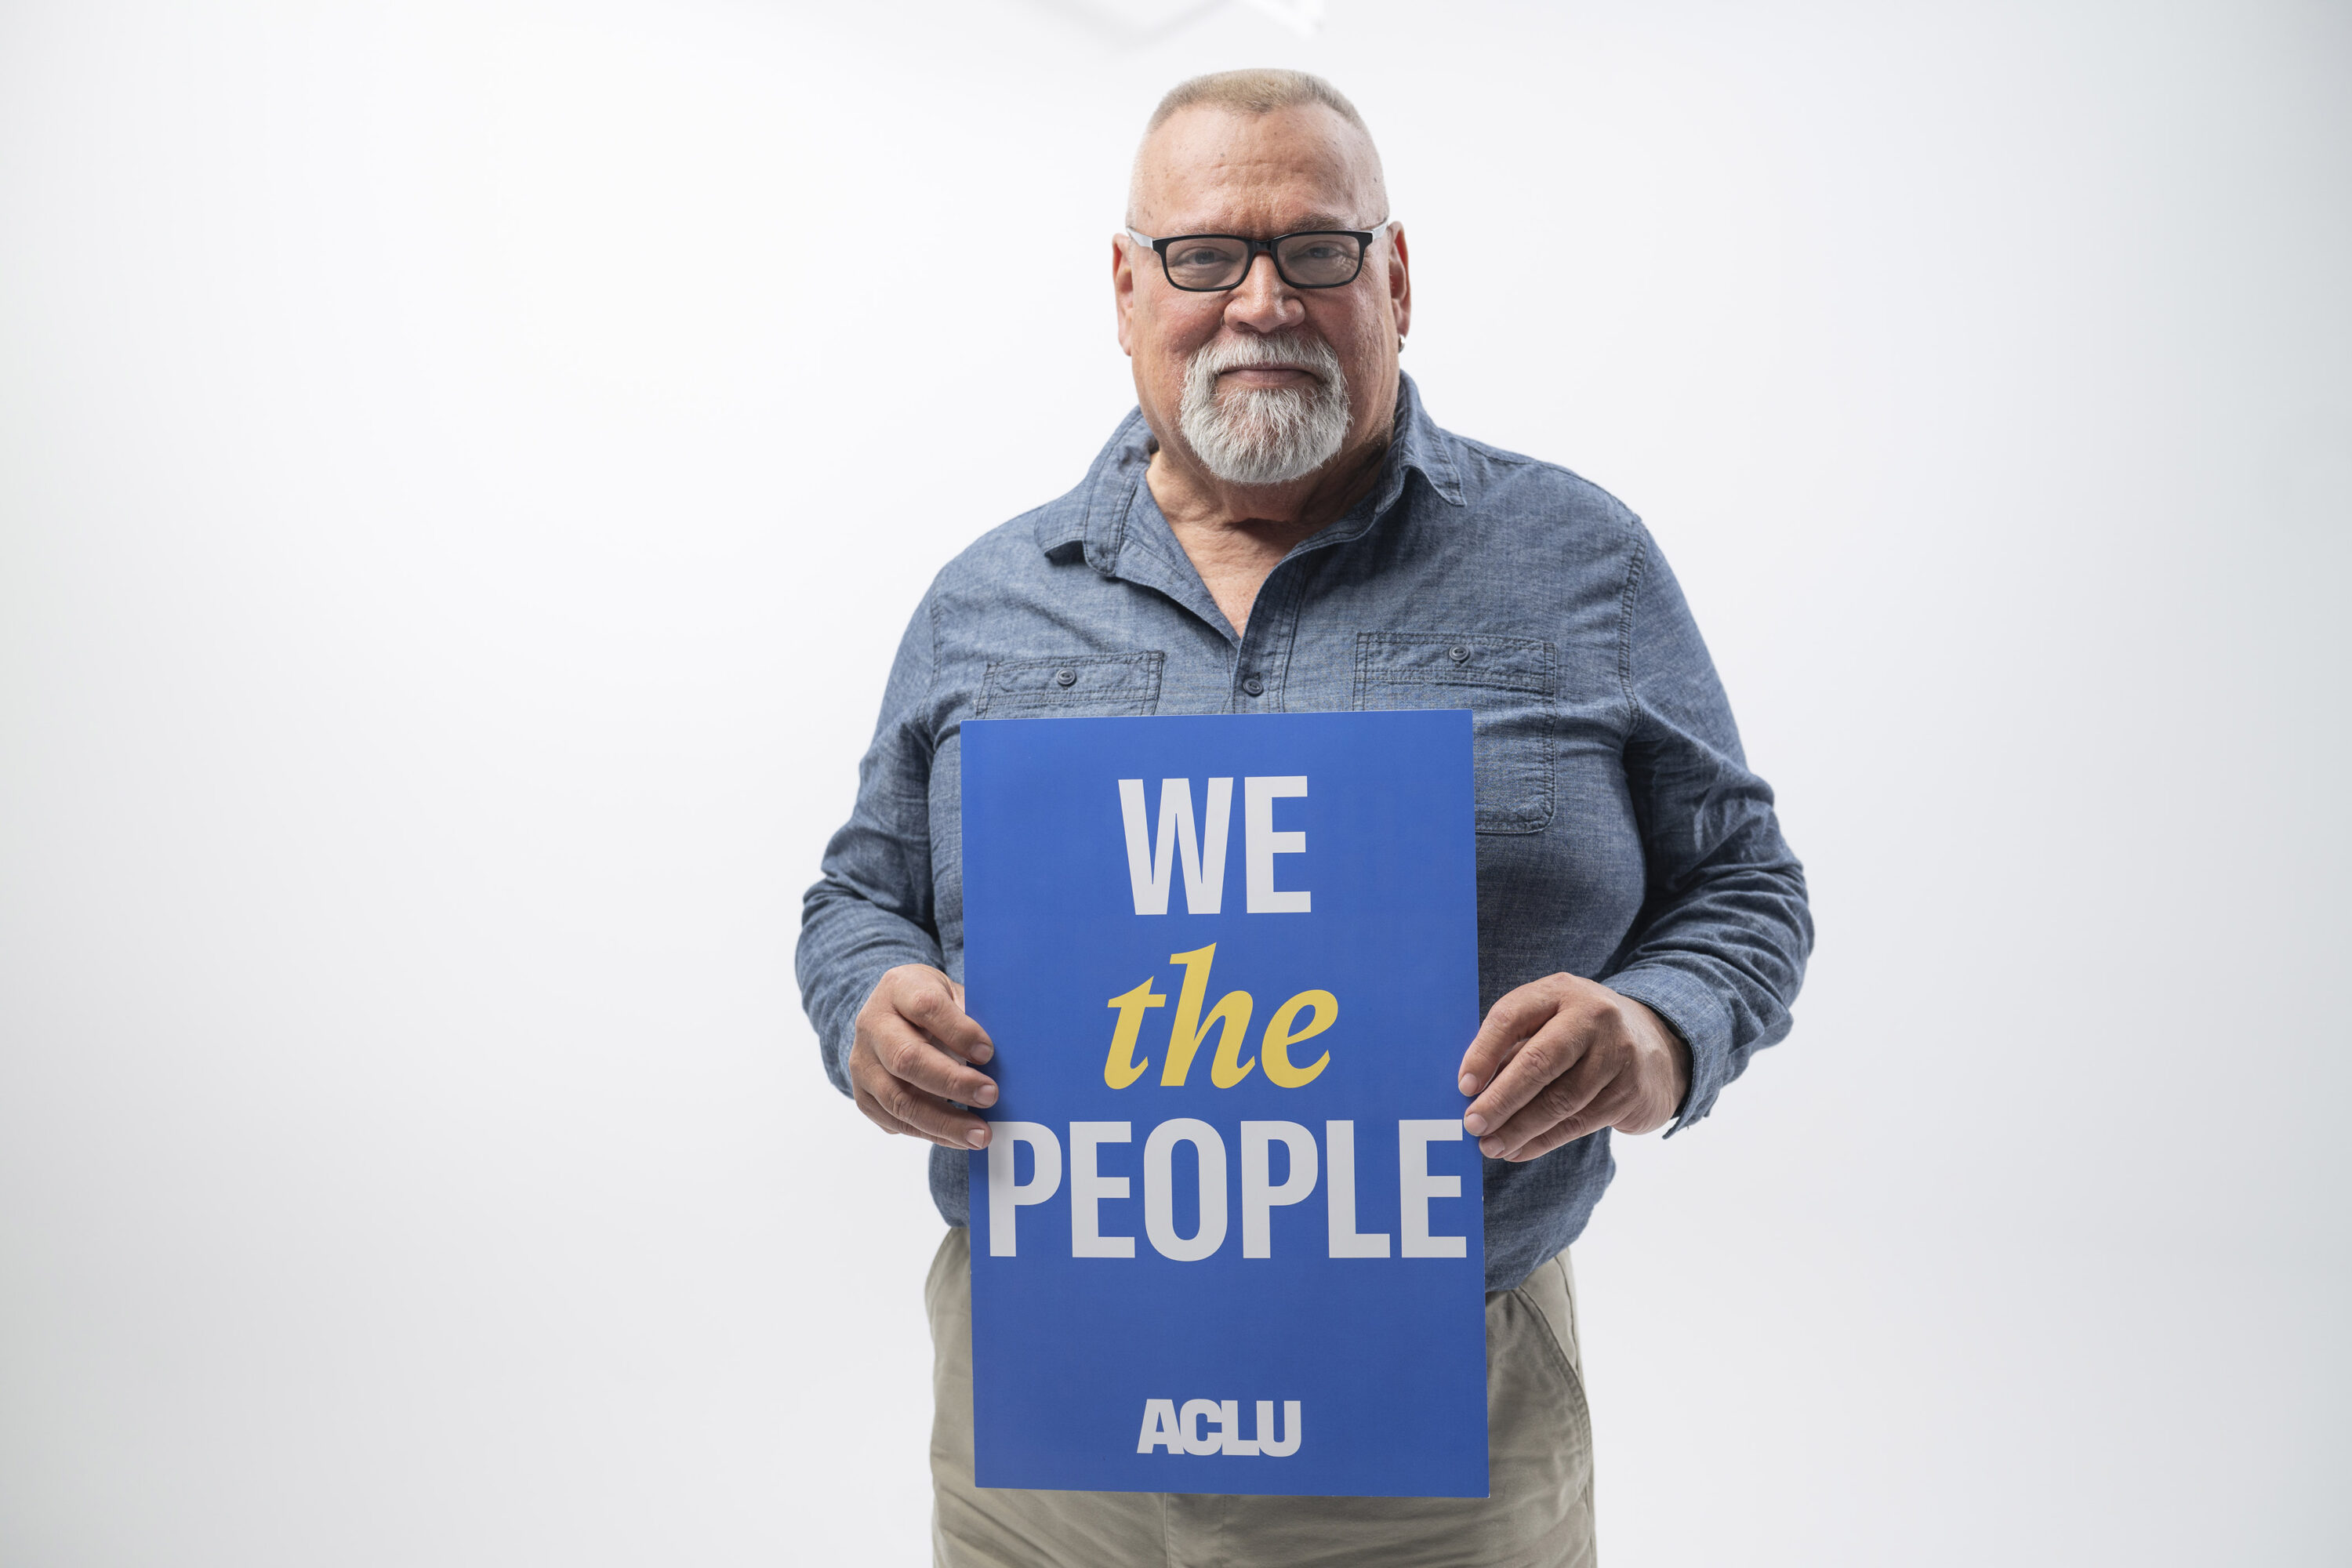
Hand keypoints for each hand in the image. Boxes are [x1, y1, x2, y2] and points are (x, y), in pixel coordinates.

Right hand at [848, 965, 997, 1149]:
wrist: (892, 1016)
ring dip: (944, 1122)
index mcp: (899, 988)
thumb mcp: (953, 995)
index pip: (926, 1007)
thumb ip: (973, 1017)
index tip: (989, 1052)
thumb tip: (1010, 1052)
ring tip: (980, 1134)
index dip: (959, 1031)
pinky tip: (960, 1138)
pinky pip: (896, 1122)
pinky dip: (932, 1134)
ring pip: (899, 1100)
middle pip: (907, 1059)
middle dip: (953, 1082)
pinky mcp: (863, 1096)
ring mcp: (863, 1063)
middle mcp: (872, 1025)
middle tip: (991, 1096)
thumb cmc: (934, 1006)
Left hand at [1456, 974, 1690, 1160]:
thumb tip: (1470, 1092)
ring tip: (1490, 1146)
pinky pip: (1578, 1123)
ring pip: (1560, 1099)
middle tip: (1472, 1124)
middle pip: (1539, 1061)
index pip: (1512, 1016)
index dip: (1483, 1052)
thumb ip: (1512, 1049)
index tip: (1463, 1086)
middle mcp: (1592, 1017)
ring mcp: (1616, 1054)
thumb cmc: (1580, 1036)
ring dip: (1519, 1128)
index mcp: (1559, 991)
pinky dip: (1543, 1140)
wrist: (1657, 1046)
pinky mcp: (1629, 1091)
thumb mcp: (1549, 1023)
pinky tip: (1518, 1150)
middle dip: (1501, 1098)